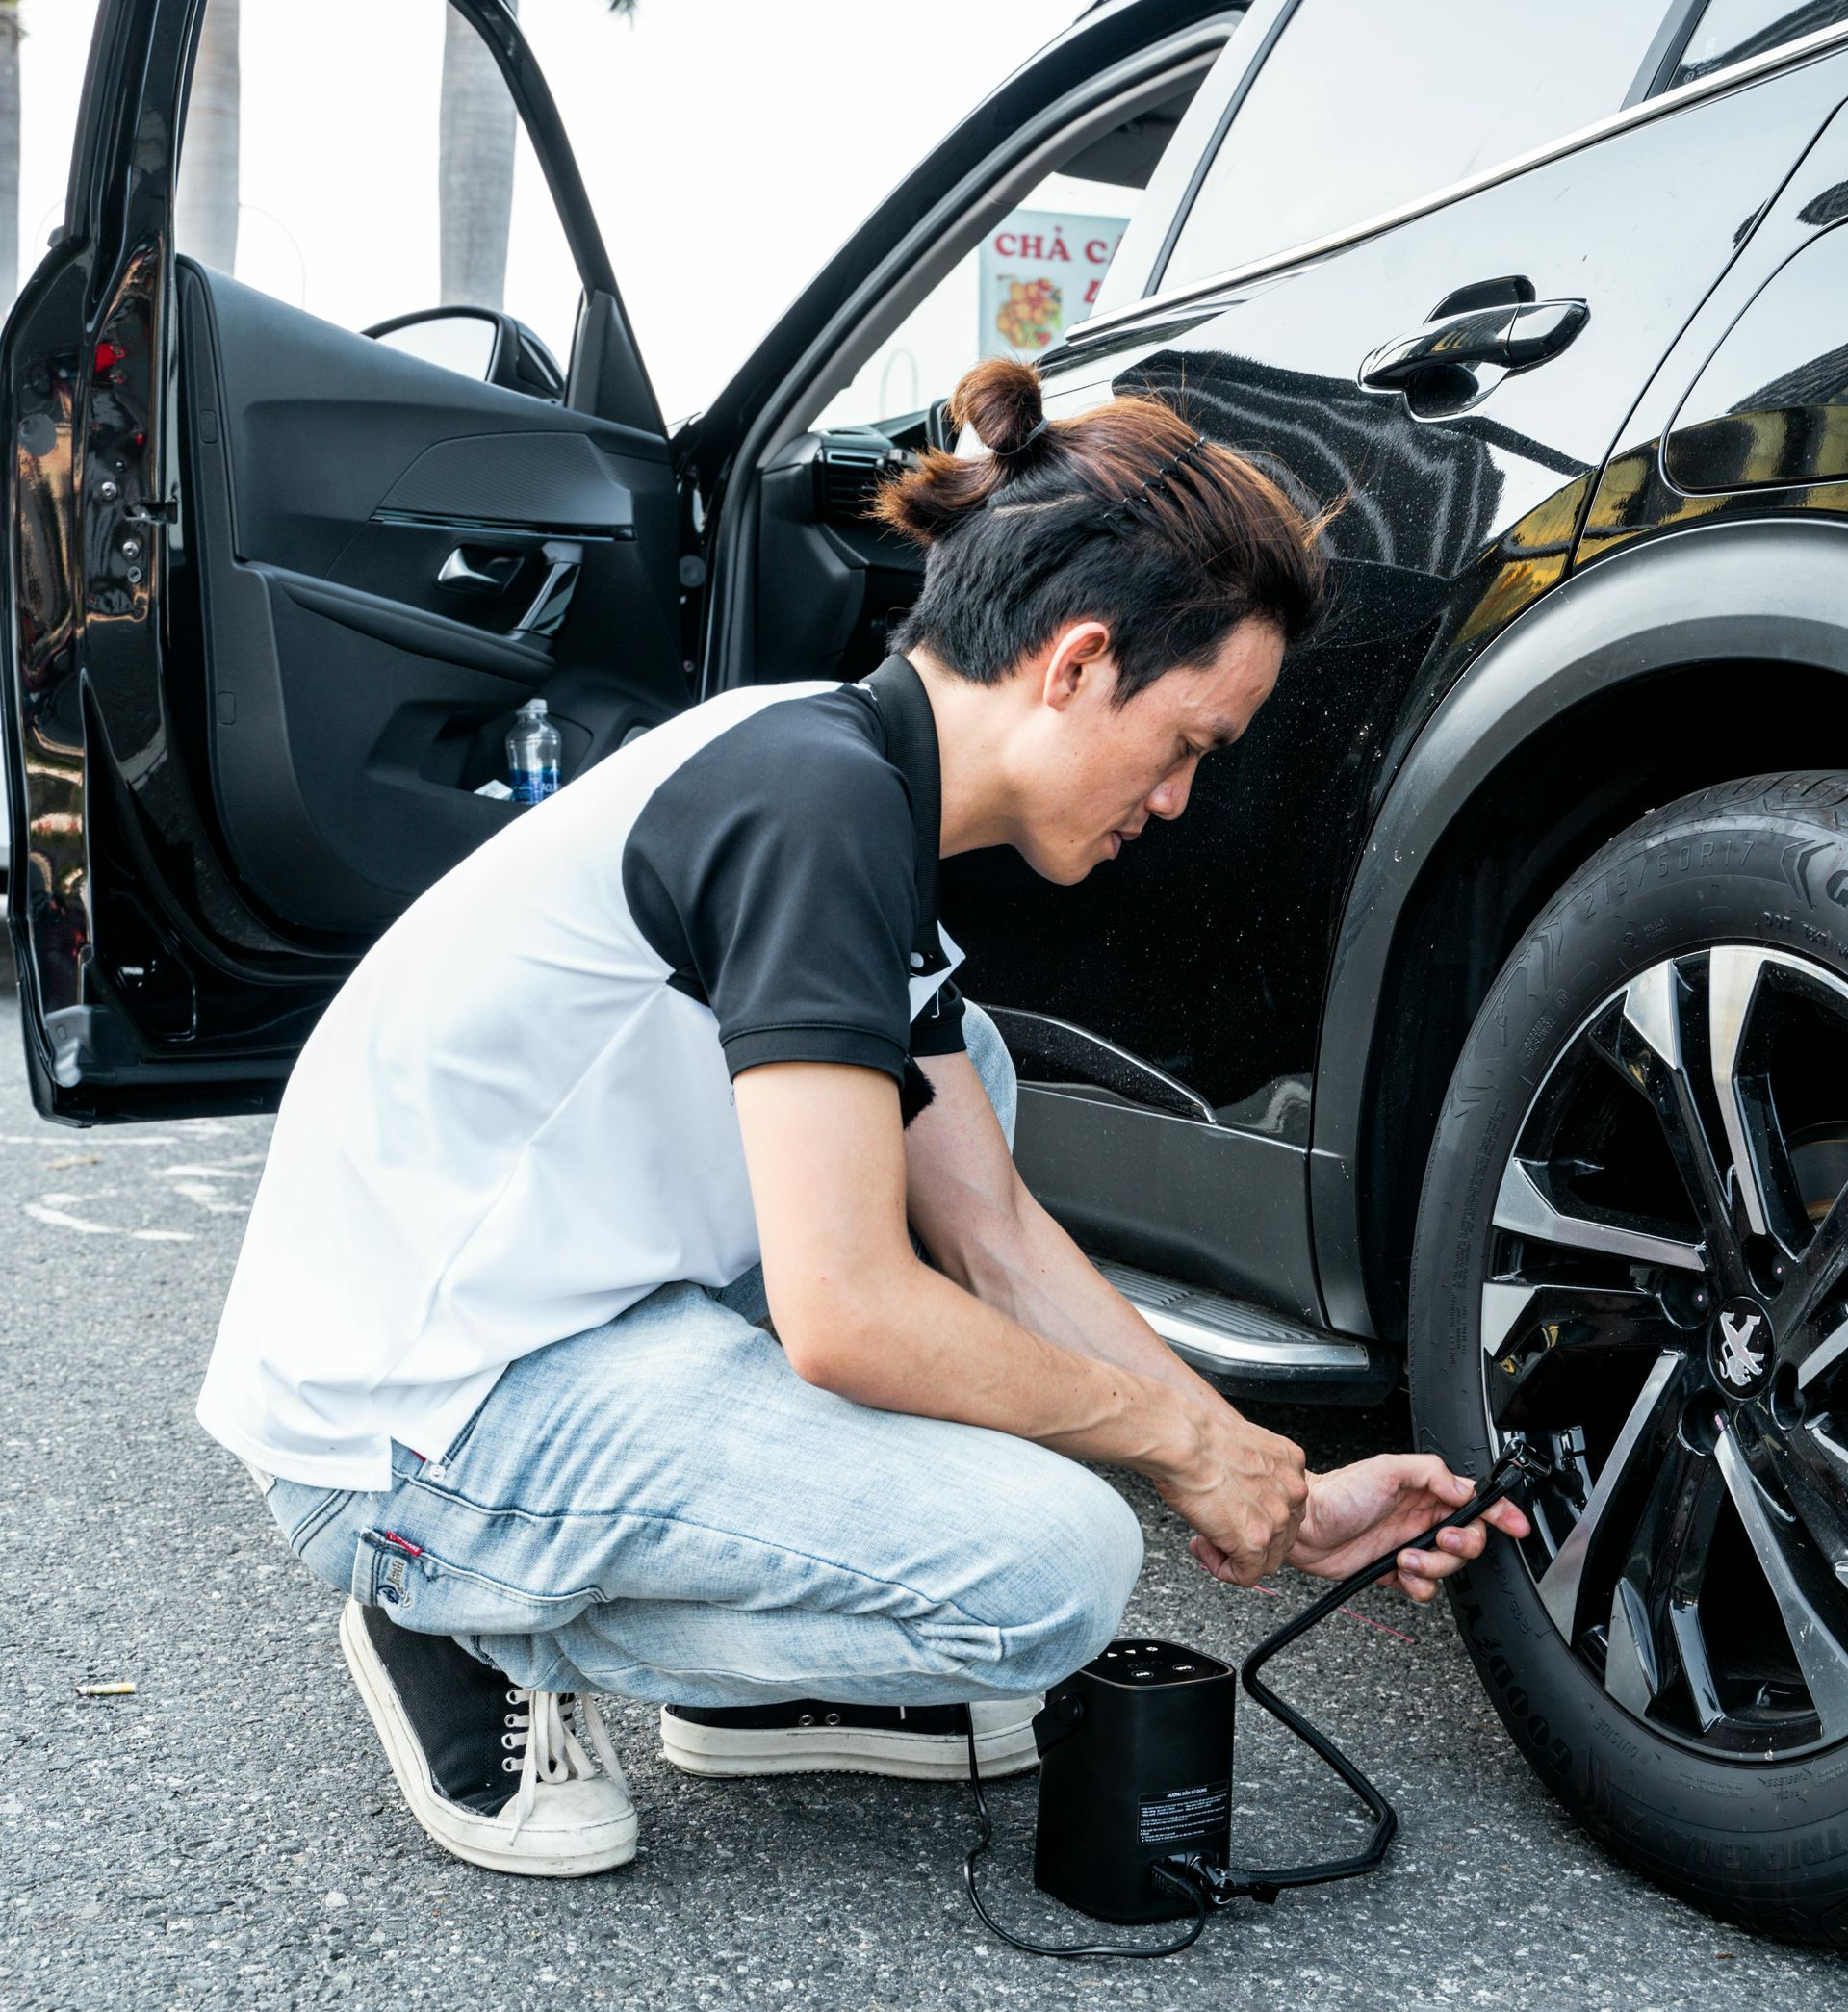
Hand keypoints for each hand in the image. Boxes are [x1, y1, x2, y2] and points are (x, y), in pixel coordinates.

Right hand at [1154, 1403, 1308, 1585]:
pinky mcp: (1255, 1542)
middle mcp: (1292, 1492)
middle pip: (1280, 1534)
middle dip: (1248, 1536)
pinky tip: (1206, 1550)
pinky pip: (1247, 1575)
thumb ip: (1247, 1464)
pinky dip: (1224, 1570)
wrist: (1182, 1439)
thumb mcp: (1237, 1439)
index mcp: (1290, 1462)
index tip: (1233, 1509)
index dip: (1255, 1513)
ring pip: (1266, 1559)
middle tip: (1216, 1526)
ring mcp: (1276, 1519)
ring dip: (1235, 1554)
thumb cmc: (1196, 1432)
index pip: (1285, 1504)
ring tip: (1206, 1538)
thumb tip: (1233, 1475)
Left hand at [1213, 1453, 1529, 1603]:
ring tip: (1406, 1557)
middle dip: (1462, 1545)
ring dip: (1433, 1566)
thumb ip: (1431, 1473)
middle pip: (1469, 1539)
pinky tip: (1401, 1574)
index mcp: (1426, 1490)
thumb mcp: (1387, 1468)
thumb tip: (1463, 1488)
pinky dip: (1418, 1585)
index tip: (1515, 1524)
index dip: (1499, 1513)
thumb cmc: (1339, 1491)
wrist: (1303, 1525)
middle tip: (1440, 1540)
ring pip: (1449, 1566)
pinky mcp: (1396, 1570)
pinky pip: (1425, 1586)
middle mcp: (1421, 1517)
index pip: (1474, 1501)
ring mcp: (1410, 1544)